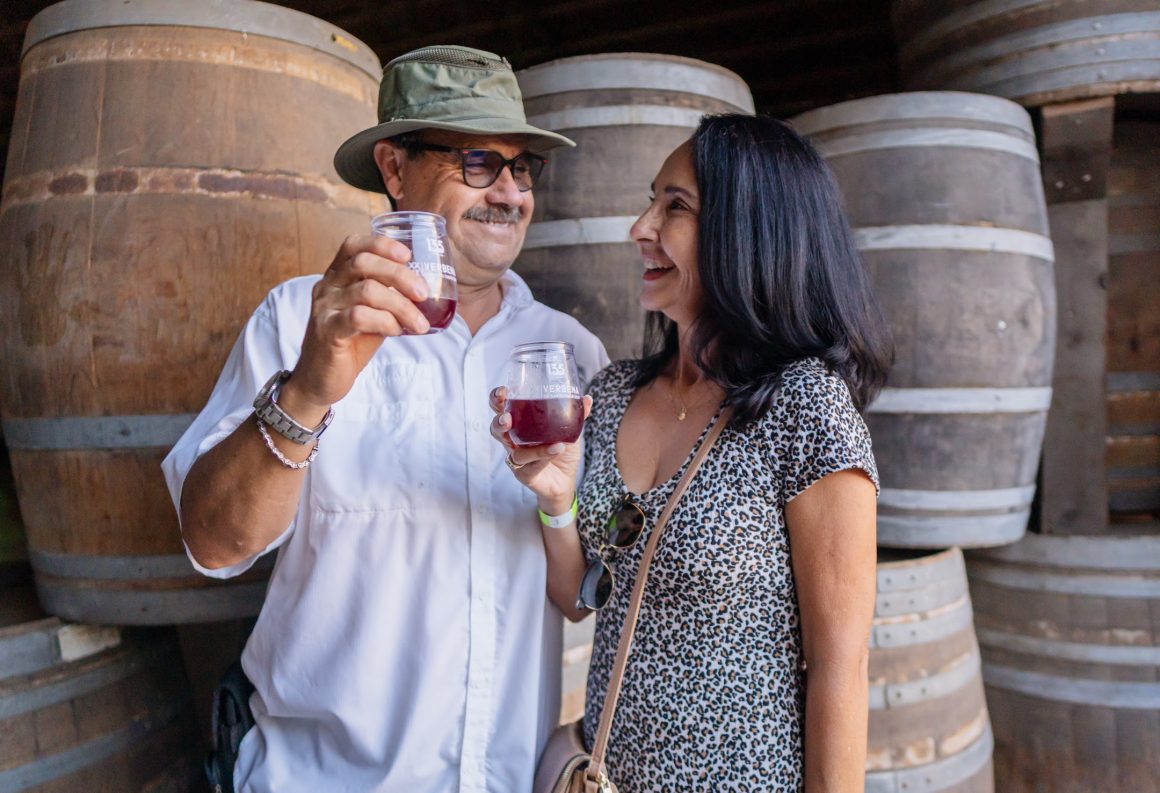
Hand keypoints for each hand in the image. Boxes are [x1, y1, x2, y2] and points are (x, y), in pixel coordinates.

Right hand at [281, 234, 430, 415]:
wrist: (320, 379)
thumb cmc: (349, 344)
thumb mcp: (371, 314)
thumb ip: (388, 299)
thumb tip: (424, 291)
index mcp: (336, 277)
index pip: (353, 245)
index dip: (381, 244)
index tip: (407, 254)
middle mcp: (327, 287)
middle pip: (363, 263)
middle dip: (399, 275)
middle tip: (423, 293)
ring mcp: (324, 308)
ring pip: (366, 291)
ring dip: (400, 305)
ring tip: (418, 323)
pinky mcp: (327, 331)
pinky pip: (359, 317)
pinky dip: (385, 321)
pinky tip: (396, 331)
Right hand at [489, 386, 591, 514]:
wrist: (565, 479)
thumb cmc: (560, 449)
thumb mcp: (569, 429)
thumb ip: (576, 414)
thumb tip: (587, 398)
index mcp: (519, 422)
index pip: (502, 407)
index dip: (497, 399)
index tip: (504, 392)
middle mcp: (512, 440)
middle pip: (495, 428)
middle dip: (498, 421)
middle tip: (506, 418)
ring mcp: (517, 458)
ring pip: (513, 451)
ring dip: (528, 445)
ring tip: (545, 438)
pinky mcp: (524, 474)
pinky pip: (530, 465)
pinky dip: (544, 456)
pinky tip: (556, 449)